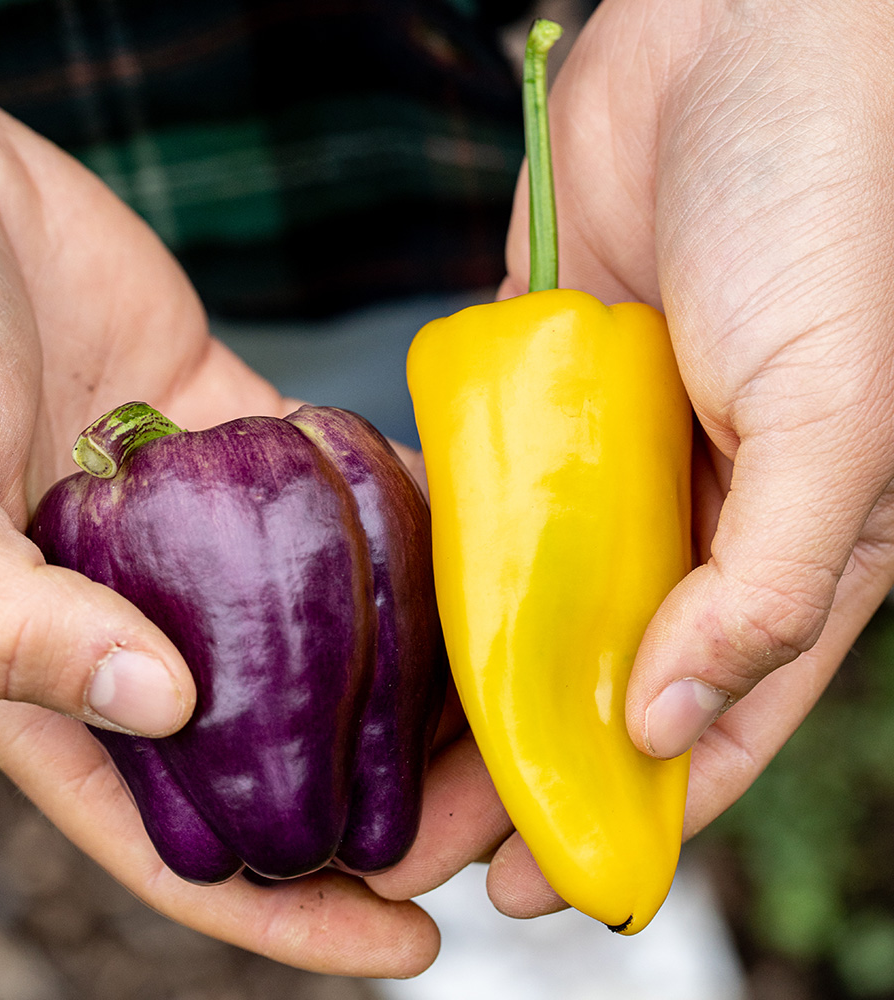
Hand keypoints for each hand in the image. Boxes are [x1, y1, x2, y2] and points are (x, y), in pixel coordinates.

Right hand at [0, 28, 436, 974]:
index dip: (289, 910)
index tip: (407, 944)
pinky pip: (339, 501)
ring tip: (524, 694)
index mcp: (52, 674)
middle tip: (507, 806)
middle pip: (284, 748)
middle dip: (392, 795)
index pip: (179, 836)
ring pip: (329, 632)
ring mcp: (194, 532)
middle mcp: (138, 618)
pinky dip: (403, 529)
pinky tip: (480, 549)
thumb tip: (160, 707)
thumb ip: (14, 617)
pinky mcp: (232, 437)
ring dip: (420, 673)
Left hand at [373, 0, 893, 918]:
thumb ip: (771, 581)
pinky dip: (442, 568)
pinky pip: (481, 503)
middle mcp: (696, 517)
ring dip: (466, 688)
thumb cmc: (833, 210)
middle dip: (521, 772)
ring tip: (381, 762)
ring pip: (530, 610)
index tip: (539, 887)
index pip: (706, 720)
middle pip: (599, 683)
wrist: (742, 45)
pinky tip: (383, 626)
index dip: (630, 813)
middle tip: (424, 847)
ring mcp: (609, 459)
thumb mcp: (843, 415)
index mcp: (792, 544)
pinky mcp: (539, 393)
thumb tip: (668, 714)